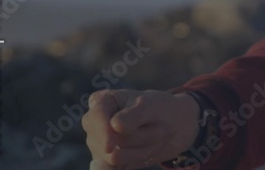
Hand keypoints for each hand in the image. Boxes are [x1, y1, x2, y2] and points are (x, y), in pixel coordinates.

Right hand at [83, 89, 200, 169]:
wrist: (171, 125)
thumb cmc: (158, 109)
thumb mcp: (151, 105)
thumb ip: (134, 114)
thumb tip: (114, 127)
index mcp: (101, 102)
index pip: (95, 118)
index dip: (102, 132)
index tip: (110, 145)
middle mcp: (94, 125)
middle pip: (108, 142)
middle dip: (140, 138)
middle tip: (162, 128)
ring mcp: (98, 145)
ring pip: (114, 158)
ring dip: (143, 150)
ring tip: (156, 136)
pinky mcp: (107, 162)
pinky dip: (132, 162)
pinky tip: (139, 157)